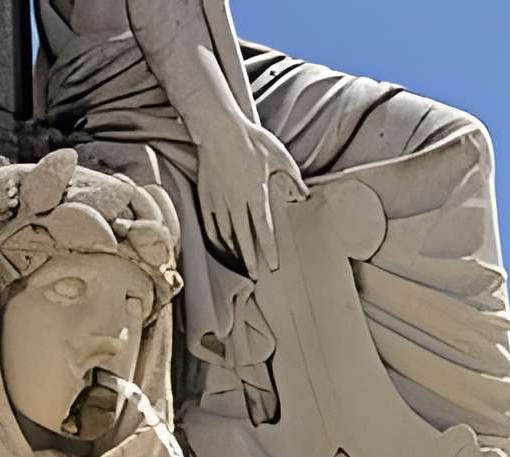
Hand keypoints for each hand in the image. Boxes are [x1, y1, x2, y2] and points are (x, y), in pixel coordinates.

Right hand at [193, 120, 302, 275]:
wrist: (217, 128)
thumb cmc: (250, 139)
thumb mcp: (278, 154)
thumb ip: (292, 176)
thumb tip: (304, 194)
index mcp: (255, 192)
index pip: (263, 229)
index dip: (268, 250)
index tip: (273, 266)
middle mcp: (236, 201)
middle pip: (243, 238)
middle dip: (250, 260)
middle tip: (256, 276)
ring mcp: (218, 201)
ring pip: (226, 234)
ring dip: (234, 251)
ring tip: (241, 263)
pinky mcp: (205, 197)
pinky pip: (210, 225)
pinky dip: (217, 239)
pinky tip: (223, 247)